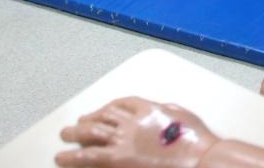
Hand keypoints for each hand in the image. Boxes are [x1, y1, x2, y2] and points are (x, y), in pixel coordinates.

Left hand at [55, 96, 216, 167]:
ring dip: (75, 133)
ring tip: (65, 136)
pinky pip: (88, 157)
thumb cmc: (195, 141)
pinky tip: (64, 158)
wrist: (199, 159)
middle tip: (77, 124)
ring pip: (90, 133)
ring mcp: (122, 141)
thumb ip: (162, 112)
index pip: (122, 103)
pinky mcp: (116, 160)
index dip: (109, 107)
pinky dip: (73, 157)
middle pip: (102, 116)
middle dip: (87, 119)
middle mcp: (131, 122)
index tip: (103, 111)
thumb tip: (155, 113)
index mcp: (148, 109)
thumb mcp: (179, 116)